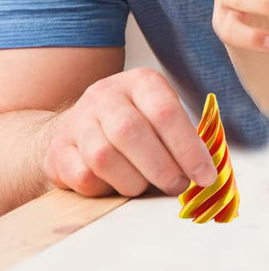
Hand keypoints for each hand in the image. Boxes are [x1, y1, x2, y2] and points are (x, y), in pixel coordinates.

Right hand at [42, 68, 216, 198]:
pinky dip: (106, 188)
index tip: (205, 175)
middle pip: (132, 133)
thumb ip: (182, 134)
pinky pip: (84, 177)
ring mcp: (78, 122)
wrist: (78, 127)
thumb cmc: (133, 121)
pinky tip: (117, 184)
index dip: (188, 147)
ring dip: (134, 180)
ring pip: (105, 157)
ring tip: (146, 186)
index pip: (165, 111)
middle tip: (179, 186)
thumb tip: (208, 170)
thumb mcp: (159, 112)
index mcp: (140, 82)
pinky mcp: (58, 151)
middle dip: (162, 167)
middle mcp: (106, 95)